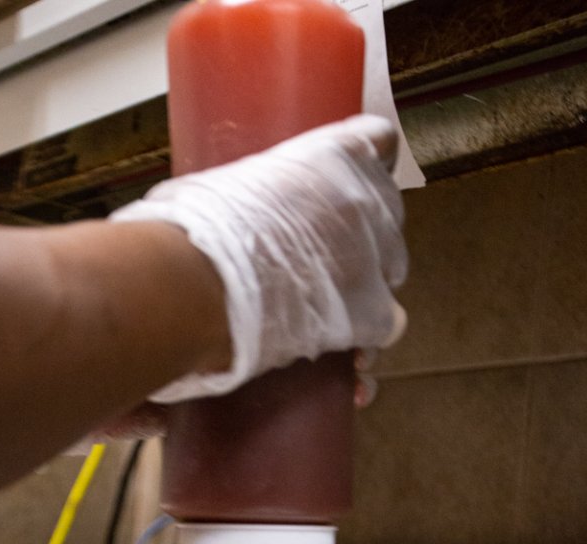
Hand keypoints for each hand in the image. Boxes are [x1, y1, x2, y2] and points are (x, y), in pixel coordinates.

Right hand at [111, 114, 407, 402]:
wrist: (199, 284)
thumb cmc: (195, 230)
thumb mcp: (223, 185)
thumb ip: (248, 191)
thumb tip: (219, 209)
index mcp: (335, 154)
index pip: (379, 141)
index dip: (365, 166)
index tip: (345, 186)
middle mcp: (367, 199)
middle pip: (386, 214)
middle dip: (360, 237)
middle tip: (321, 260)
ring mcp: (376, 256)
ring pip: (391, 272)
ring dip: (365, 291)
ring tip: (326, 313)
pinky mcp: (372, 311)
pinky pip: (388, 326)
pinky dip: (366, 343)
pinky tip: (349, 359)